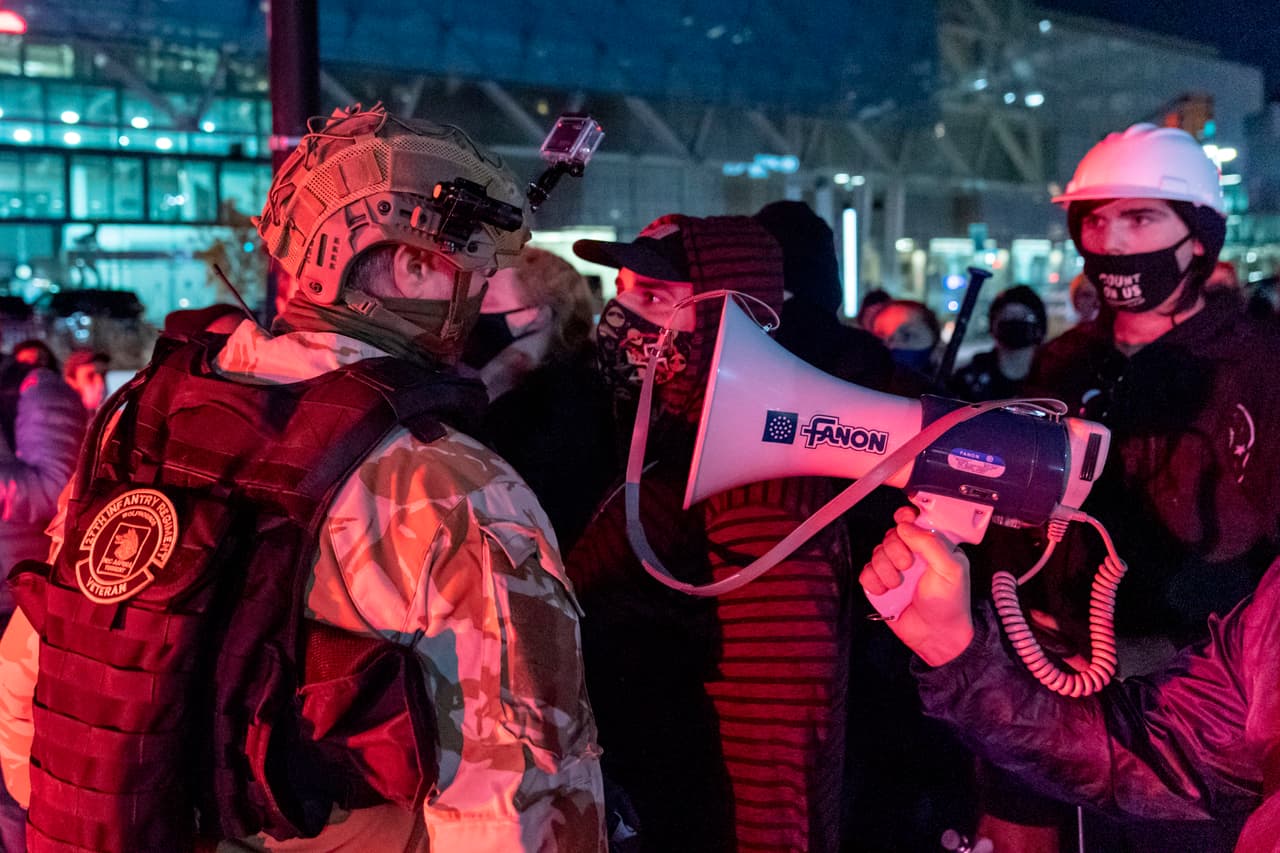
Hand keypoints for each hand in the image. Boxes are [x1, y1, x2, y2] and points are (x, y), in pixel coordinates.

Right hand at [859, 506, 974, 665]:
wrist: (937, 636)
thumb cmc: (950, 603)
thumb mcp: (951, 568)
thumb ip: (930, 542)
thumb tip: (906, 525)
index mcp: (932, 545)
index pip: (913, 520)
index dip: (905, 517)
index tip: (903, 521)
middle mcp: (912, 554)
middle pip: (890, 535)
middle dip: (895, 550)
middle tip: (908, 566)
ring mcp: (894, 569)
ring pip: (876, 553)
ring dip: (886, 569)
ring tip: (899, 585)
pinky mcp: (880, 585)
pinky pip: (865, 573)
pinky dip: (874, 582)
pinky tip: (887, 591)